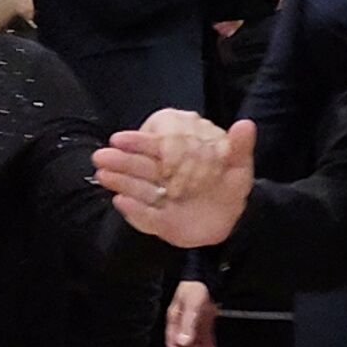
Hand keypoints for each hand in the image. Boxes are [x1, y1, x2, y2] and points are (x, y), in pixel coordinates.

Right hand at [91, 110, 254, 246]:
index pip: (157, 147)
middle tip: (100, 157)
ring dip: (120, 182)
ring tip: (102, 176)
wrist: (232, 220)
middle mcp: (164, 177)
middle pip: (141, 167)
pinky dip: (134, 210)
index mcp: (178, 158)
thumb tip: (246, 124)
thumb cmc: (230, 186)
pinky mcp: (161, 223)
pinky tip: (120, 201)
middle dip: (121, 162)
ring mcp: (160, 200)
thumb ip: (239, 147)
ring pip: (138, 189)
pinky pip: (146, 217)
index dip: (138, 143)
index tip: (119, 138)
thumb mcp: (239, 167)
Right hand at [165, 277, 216, 346]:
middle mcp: (182, 323)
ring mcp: (193, 321)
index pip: (174, 344)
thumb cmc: (195, 288)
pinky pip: (204, 336)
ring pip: (194, 343)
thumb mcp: (191, 305)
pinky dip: (208, 346)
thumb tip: (183, 342)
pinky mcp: (204, 319)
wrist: (206, 274)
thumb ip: (188, 324)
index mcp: (175, 320)